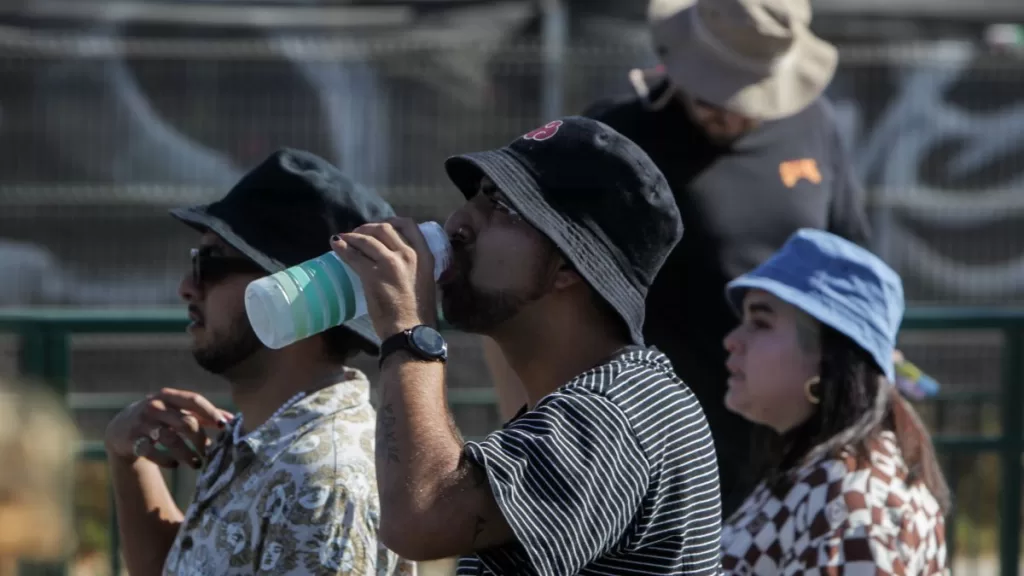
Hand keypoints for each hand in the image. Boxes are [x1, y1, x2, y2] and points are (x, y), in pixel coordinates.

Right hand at [104, 388, 232, 468]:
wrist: (121, 428)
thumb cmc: (160, 417)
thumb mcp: (178, 410)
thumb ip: (203, 414)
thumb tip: (232, 419)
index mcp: (169, 396)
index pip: (194, 400)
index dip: (210, 412)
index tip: (224, 426)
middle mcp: (155, 406)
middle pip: (186, 423)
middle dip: (200, 440)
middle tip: (209, 453)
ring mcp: (143, 423)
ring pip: (171, 440)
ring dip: (187, 455)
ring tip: (197, 464)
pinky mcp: (133, 439)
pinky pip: (153, 452)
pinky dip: (167, 460)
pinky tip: (175, 465)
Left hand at [330, 217, 438, 338]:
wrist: (412, 331)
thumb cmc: (419, 313)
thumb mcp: (425, 281)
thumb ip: (415, 267)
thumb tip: (400, 262)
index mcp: (425, 255)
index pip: (409, 225)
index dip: (392, 221)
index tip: (382, 225)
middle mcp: (408, 254)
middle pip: (384, 228)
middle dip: (368, 228)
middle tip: (358, 233)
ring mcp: (390, 263)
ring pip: (367, 239)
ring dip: (352, 236)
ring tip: (344, 238)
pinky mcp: (373, 275)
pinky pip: (354, 256)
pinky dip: (343, 248)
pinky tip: (336, 245)